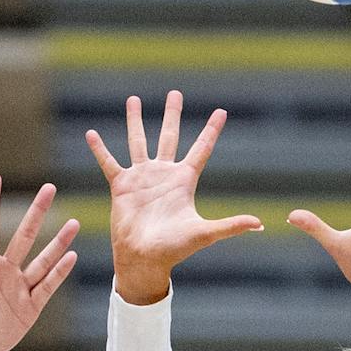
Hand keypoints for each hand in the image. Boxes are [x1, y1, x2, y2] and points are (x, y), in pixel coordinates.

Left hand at [0, 173, 80, 350]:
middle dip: (37, 211)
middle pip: (24, 236)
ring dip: (58, 242)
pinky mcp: (31, 306)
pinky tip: (71, 256)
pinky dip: (59, 272)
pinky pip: (48, 286)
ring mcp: (20, 286)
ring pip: (43, 259)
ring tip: (72, 223)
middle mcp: (5, 269)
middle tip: (49, 188)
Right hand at [86, 91, 259, 304]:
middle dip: (172, 115)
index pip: (201, 149)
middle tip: (175, 93)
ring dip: (135, 121)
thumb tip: (260, 224)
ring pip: (138, 141)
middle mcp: (163, 174)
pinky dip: (100, 149)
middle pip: (169, 136)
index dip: (211, 130)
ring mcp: (142, 178)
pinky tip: (91, 134)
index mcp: (184, 181)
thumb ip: (230, 226)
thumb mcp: (204, 233)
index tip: (221, 111)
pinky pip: (109, 163)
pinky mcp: (121, 186)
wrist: (144, 258)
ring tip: (134, 99)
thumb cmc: (175, 248)